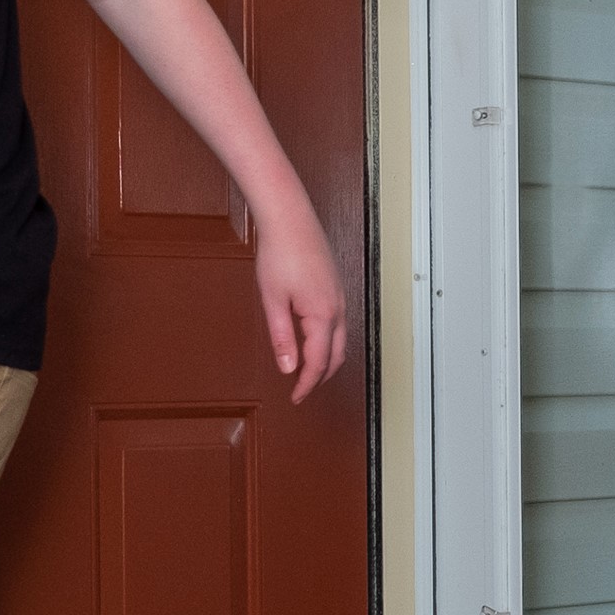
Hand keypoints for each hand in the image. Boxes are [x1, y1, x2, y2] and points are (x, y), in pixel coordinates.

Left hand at [255, 201, 349, 403]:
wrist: (290, 217)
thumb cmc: (279, 253)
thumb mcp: (273, 300)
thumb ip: (282, 337)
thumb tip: (288, 367)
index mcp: (323, 315)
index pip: (319, 363)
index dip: (306, 384)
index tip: (295, 397)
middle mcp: (338, 308)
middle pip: (336, 355)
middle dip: (321, 376)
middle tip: (302, 389)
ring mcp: (339, 295)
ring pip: (340, 339)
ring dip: (327, 358)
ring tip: (308, 369)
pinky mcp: (335, 285)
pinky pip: (338, 322)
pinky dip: (329, 340)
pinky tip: (314, 338)